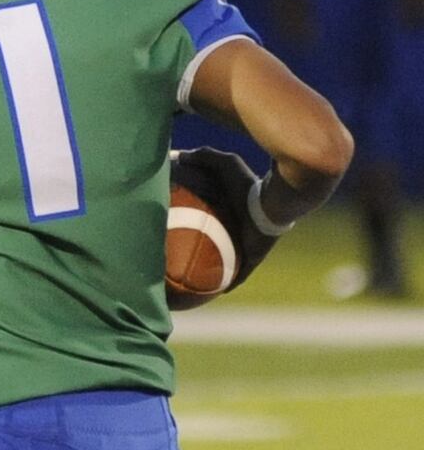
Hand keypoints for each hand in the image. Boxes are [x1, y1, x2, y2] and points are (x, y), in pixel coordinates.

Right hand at [170, 147, 277, 287]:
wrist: (274, 205)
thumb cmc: (250, 183)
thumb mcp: (225, 164)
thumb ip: (205, 156)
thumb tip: (179, 156)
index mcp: (233, 213)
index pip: (211, 221)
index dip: (195, 224)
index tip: (176, 228)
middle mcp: (240, 233)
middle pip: (215, 246)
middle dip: (200, 252)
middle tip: (175, 257)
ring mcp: (247, 249)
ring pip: (223, 265)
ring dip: (210, 273)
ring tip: (186, 280)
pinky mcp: (251, 260)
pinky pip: (234, 277)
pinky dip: (223, 285)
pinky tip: (207, 293)